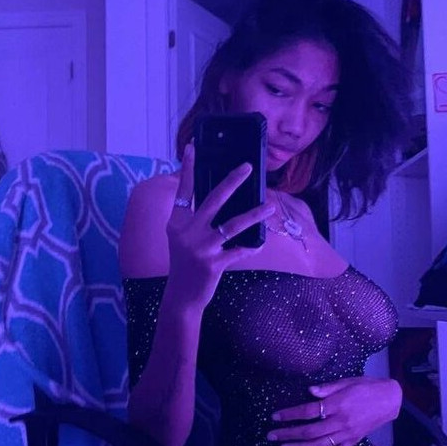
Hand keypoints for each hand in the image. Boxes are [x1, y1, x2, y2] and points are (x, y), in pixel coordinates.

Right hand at [165, 141, 275, 310]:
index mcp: (176, 223)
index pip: (184, 191)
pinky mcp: (213, 264)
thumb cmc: (184, 264)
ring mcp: (200, 249)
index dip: (188, 169)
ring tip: (269, 208)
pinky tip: (260, 243)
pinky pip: (239, 251)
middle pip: (212, 200)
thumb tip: (215, 197)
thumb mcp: (180, 238)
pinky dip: (251, 247)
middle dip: (232, 182)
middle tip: (247, 167)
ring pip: (232, 225)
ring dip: (253, 215)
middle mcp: (186, 233)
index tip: (193, 148)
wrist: (181, 297)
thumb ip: (192, 218)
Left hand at [266, 376, 402, 445]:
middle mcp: (340, 422)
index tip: (275, 417)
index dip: (290, 415)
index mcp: (337, 404)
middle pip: (309, 431)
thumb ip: (328, 388)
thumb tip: (309, 391)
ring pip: (319, 445)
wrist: (390, 399)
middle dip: (288, 434)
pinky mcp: (353, 441)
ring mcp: (347, 434)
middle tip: (271, 436)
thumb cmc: (367, 387)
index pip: (308, 412)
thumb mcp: (347, 381)